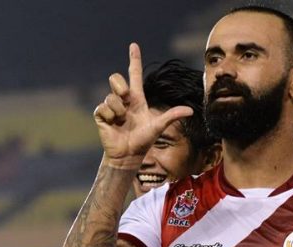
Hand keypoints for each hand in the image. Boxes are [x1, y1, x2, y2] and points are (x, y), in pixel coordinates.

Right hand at [94, 43, 192, 168]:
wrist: (128, 155)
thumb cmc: (143, 141)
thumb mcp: (158, 126)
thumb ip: (172, 116)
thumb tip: (191, 110)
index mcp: (137, 99)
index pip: (135, 75)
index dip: (134, 60)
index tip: (134, 45)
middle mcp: (124, 99)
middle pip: (116, 78)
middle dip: (120, 86)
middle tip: (127, 100)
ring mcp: (111, 106)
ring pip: (111, 96)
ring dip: (119, 109)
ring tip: (123, 120)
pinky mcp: (101, 114)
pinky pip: (103, 107)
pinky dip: (111, 116)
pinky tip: (114, 124)